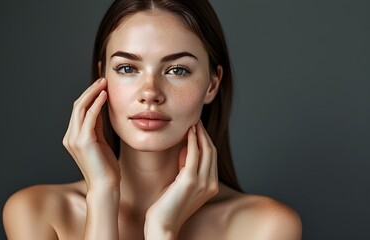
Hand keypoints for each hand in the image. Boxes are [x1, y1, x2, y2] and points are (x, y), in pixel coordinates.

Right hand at [62, 78, 119, 190]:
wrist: (105, 186)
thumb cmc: (105, 167)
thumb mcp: (100, 143)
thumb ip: (97, 127)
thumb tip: (100, 109)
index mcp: (72, 138)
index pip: (78, 111)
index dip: (89, 96)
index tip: (101, 86)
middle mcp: (70, 137)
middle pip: (77, 106)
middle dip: (90, 91)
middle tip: (103, 80)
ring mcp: (74, 139)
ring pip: (81, 108)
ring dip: (93, 93)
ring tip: (104, 83)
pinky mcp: (83, 141)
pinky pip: (90, 116)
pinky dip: (97, 103)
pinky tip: (105, 95)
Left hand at [145, 121, 218, 237]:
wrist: (163, 225)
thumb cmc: (168, 206)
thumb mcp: (181, 184)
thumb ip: (186, 169)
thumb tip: (186, 149)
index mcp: (211, 186)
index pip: (212, 157)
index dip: (206, 140)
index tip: (198, 128)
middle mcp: (210, 184)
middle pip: (211, 151)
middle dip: (204, 134)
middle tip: (196, 120)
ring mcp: (202, 182)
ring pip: (206, 150)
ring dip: (199, 134)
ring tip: (193, 122)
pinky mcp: (190, 180)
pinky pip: (194, 154)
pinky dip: (192, 141)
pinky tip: (188, 132)